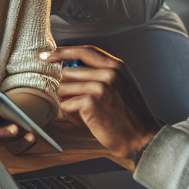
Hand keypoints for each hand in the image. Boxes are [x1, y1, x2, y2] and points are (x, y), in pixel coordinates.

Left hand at [41, 46, 162, 160]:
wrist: (142, 138)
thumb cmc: (130, 115)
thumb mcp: (122, 85)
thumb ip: (102, 72)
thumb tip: (69, 66)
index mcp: (116, 66)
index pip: (84, 51)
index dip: (63, 52)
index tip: (47, 55)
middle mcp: (108, 73)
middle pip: (68, 71)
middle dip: (66, 87)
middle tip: (76, 102)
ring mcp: (100, 87)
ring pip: (63, 87)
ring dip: (67, 101)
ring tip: (82, 112)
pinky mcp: (91, 102)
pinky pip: (65, 104)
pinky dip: (70, 115)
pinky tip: (85, 120)